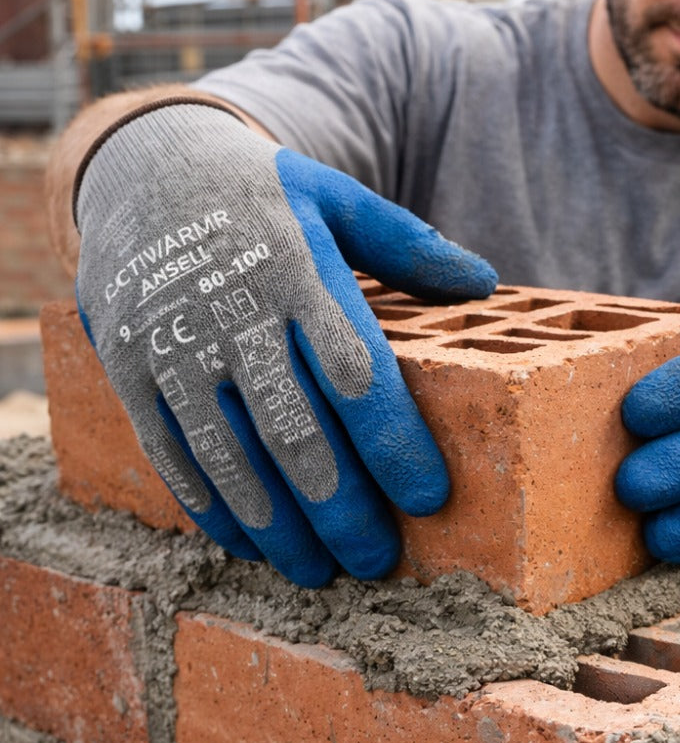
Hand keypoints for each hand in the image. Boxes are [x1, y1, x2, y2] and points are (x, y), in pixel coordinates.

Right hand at [75, 103, 496, 586]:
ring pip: (232, 457)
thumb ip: (408, 243)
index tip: (430, 497)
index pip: (358, 374)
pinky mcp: (131, 368)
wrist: (145, 169)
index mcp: (298, 271)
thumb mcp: (335, 196)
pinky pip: (172, 453)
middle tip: (377, 561)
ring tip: (317, 573)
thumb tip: (485, 283)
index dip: (395, 443)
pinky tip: (248, 542)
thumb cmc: (262, 194)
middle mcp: (235, 314)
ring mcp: (175, 346)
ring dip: (277, 526)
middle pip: (296, 433)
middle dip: (341, 508)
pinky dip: (212, 506)